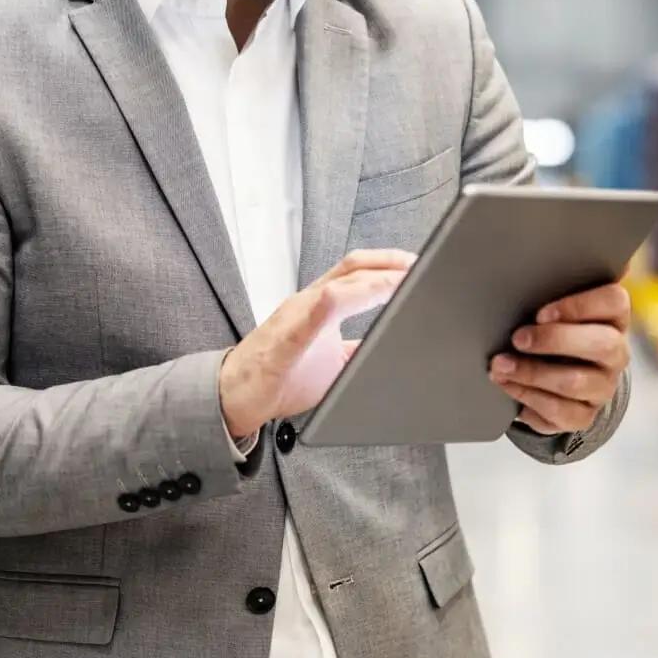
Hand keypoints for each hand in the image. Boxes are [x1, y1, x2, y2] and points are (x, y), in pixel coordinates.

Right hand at [219, 249, 414, 439]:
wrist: (236, 395)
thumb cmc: (280, 375)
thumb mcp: (332, 361)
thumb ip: (358, 347)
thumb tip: (392, 347)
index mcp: (320, 304)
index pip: (357, 270)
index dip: (388, 263)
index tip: (418, 266)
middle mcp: (308, 301)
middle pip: (352, 266)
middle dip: (389, 262)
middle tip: (420, 266)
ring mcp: (297, 315)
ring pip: (339, 285)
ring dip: (375, 281)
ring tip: (404, 282)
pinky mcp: (287, 336)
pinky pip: (315, 312)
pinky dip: (340, 301)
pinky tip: (362, 297)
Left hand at [488, 279, 631, 436]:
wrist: (559, 371)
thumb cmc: (554, 324)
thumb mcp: (556, 299)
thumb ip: (561, 274)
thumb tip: (561, 235)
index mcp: (612, 315)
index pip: (614, 302)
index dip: (580, 306)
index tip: (541, 310)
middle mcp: (615, 351)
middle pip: (601, 345)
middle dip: (553, 341)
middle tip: (517, 336)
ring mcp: (602, 386)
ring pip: (574, 383)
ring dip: (531, 373)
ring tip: (499, 365)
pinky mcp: (584, 415)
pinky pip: (560, 413)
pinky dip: (528, 399)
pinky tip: (507, 386)